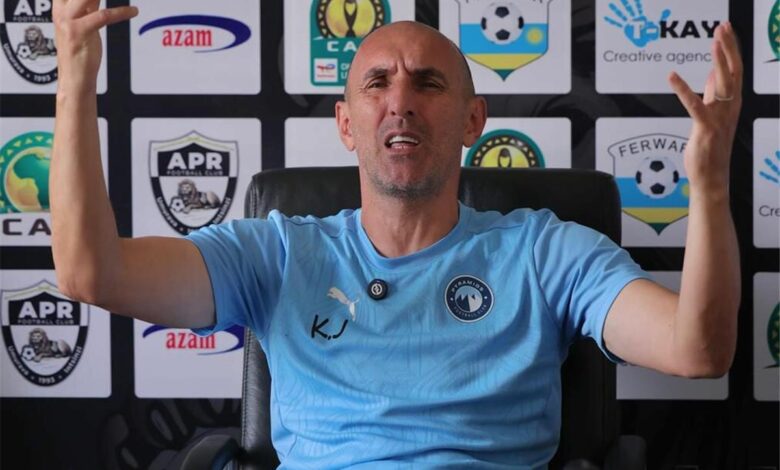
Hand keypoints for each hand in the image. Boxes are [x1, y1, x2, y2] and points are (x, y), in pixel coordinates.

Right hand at [53, 0, 136, 91]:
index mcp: (61, 5)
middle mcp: (61, 9)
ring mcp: (68, 20)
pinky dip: (122, 12)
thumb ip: (89, 6)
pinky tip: (134, 11)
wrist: (74, 78)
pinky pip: (103, 16)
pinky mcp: (79, 32)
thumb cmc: (80, 51)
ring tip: (129, 2)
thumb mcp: (84, 23)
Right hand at [604, 1, 670, 46]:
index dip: (637, 1)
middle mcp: (634, 18)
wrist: (645, 44)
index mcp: (642, 15)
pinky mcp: (625, 30)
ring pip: (622, 15)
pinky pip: (618, 25)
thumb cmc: (651, 35)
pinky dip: (612, 21)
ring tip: (612, 4)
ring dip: (617, 10)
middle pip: (630, 8)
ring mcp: (628, 24)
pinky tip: (607, 17)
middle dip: (627, 2)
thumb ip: (662, 17)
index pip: (639, 6)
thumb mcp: (657, 24)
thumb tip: (667, 10)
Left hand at [669, 22, 742, 197]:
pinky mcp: (705, 129)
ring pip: (723, 84)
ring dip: (719, 61)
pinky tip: (672, 76)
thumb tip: (715, 74)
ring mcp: (720, 118)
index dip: (730, 49)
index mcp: (731, 103)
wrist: (711, 176)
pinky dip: (683, 89)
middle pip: (734, 71)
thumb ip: (713, 94)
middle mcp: (730, 108)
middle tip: (723, 27)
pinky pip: (694, 105)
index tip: (724, 29)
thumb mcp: (712, 115)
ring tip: (714, 42)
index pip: (735, 70)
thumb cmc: (710, 147)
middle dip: (729, 47)